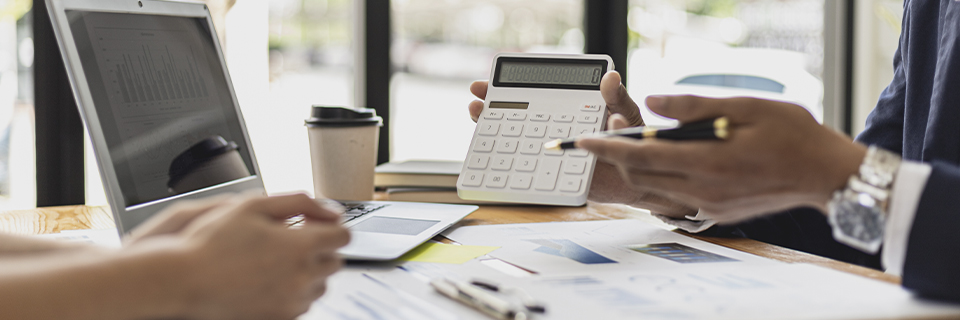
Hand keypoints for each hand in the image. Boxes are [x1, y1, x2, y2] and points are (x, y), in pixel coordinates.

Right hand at [128, 193, 348, 319]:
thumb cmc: (212, 243)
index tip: (312, 224)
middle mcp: (302, 276)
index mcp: (301, 246)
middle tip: (291, 240)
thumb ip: (299, 202)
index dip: (329, 226)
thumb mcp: (254, 206)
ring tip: (277, 261)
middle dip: (320, 248)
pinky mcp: (281, 317)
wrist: (184, 280)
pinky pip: (302, 304)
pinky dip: (294, 292)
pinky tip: (269, 279)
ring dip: (309, 272)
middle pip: (335, 261)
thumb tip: (329, 209)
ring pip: (320, 285)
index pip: (343, 236)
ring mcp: (292, 301)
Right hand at [467, 72, 696, 216]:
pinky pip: (528, 170)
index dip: (509, 86)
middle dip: (491, 107)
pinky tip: (499, 158)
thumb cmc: (632, 139)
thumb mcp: (626, 112)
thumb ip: (617, 97)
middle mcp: (552, 126)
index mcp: (566, 107)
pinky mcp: (553, 174)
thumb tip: (609, 79)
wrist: (639, 175)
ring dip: (494, 132)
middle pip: (514, 115)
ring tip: (480, 119)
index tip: (490, 82)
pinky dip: (511, 165)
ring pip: (514, 140)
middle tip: (477, 101)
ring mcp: (550, 150)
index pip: (532, 93)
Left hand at [578, 95, 866, 222]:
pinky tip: (670, 157)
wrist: (826, 175)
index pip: (642, 156)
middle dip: (617, 153)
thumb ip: (694, 106)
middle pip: (641, 175)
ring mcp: (708, 206)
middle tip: (607, 128)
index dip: (608, 147)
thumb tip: (652, 102)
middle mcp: (702, 191)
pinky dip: (663, 176)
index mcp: (708, 163)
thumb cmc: (793, 135)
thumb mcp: (746, 108)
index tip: (583, 139)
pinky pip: (675, 195)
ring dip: (639, 165)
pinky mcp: (715, 213)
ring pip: (655, 188)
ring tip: (635, 139)